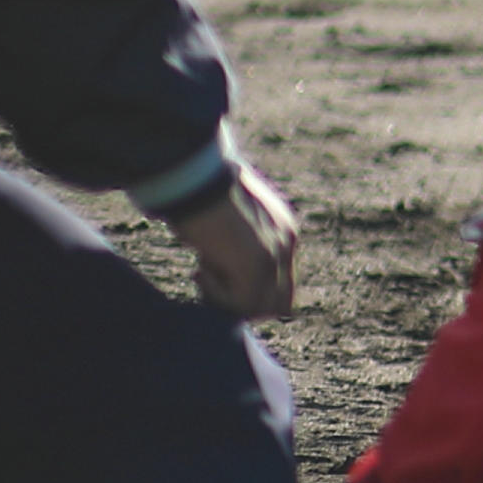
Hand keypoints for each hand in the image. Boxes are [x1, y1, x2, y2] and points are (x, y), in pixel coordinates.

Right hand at [171, 159, 299, 319]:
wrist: (196, 174)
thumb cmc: (198, 189)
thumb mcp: (225, 216)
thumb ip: (233, 240)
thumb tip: (211, 261)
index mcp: (282, 229)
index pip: (280, 283)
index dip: (245, 290)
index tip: (209, 273)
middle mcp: (286, 242)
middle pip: (278, 302)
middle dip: (240, 303)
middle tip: (204, 279)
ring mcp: (275, 255)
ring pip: (261, 308)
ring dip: (227, 301)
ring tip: (201, 272)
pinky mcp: (256, 265)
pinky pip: (241, 304)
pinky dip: (215, 295)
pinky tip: (198, 269)